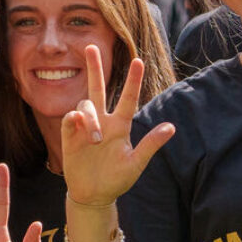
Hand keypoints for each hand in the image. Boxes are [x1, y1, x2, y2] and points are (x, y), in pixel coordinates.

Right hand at [61, 45, 174, 207]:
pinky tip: (78, 124)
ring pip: (85, 105)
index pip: (127, 98)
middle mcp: (103, 121)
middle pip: (97, 88)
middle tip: (89, 46)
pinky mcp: (69, 135)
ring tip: (96, 138)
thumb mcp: (136, 163)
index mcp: (121, 125)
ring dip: (91, 117)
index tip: (138, 61)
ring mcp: (85, 127)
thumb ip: (151, 145)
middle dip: (94, 68)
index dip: (133, 80)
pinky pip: (69, 118)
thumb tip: (171, 127)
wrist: (94, 195)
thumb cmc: (117, 179)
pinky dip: (74, 118)